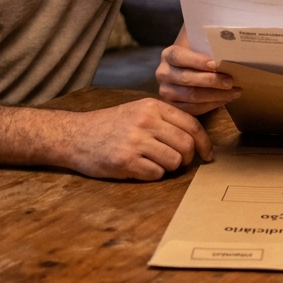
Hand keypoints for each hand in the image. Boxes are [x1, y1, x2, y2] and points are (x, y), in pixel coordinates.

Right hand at [63, 98, 212, 179]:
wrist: (75, 135)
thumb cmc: (110, 125)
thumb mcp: (138, 110)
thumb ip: (164, 119)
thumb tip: (195, 139)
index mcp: (152, 106)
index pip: (192, 124)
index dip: (204, 143)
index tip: (207, 155)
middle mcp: (146, 121)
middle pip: (186, 145)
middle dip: (187, 159)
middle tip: (177, 163)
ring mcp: (135, 141)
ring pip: (174, 161)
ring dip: (169, 168)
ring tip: (154, 163)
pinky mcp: (125, 160)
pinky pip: (156, 174)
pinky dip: (152, 175)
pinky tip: (139, 168)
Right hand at [156, 42, 240, 114]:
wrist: (187, 69)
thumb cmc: (198, 55)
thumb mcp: (198, 43)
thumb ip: (206, 40)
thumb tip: (225, 36)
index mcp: (168, 55)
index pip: (180, 57)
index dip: (197, 61)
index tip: (215, 64)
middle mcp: (163, 73)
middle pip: (187, 78)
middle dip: (211, 81)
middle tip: (231, 81)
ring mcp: (166, 92)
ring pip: (192, 96)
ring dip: (216, 95)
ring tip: (234, 92)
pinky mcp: (173, 107)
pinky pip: (193, 109)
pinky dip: (212, 105)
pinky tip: (225, 99)